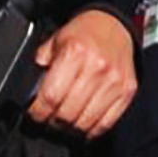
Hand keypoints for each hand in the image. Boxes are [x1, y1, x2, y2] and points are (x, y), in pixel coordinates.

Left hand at [29, 8, 137, 137]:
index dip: (38, 112)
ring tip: (63, 124)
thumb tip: (30, 91)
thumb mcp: (56, 40)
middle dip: (51, 122)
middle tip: (46, 121)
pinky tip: (82, 126)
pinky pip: (106, 123)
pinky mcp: (126, 91)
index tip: (34, 115)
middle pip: (67, 113)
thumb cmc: (84, 33)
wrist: (114, 25)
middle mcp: (97, 68)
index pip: (50, 96)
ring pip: (85, 122)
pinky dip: (91, 131)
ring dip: (70, 129)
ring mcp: (114, 82)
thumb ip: (41, 64)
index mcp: (75, 53)